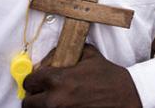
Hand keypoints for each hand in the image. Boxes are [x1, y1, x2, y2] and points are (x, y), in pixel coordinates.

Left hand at [23, 45, 140, 107]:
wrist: (126, 95)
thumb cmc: (109, 76)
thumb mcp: (90, 55)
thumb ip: (69, 52)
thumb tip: (52, 56)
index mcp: (58, 80)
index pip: (29, 81)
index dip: (33, 80)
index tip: (38, 81)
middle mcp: (55, 99)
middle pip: (27, 103)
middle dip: (34, 96)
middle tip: (43, 93)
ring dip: (42, 105)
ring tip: (54, 100)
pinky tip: (64, 105)